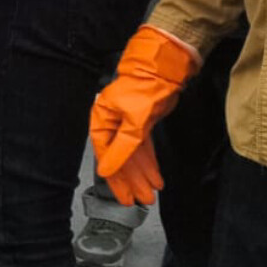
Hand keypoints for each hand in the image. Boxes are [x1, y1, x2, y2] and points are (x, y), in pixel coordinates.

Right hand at [89, 27, 201, 206]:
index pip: (105, 156)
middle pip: (120, 159)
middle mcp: (111, 124)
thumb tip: (107, 170)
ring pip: (134, 156)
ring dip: (143, 174)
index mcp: (101, 121)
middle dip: (132, 181)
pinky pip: (144, 148)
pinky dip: (150, 162)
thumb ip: (122, 147)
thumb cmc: (145, 86)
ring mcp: (127, 124)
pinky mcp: (142, 123)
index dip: (115, 179)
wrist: (165, 66)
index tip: (124, 197)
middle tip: (142, 200)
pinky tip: (156, 176)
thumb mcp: (134, 121)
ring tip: (152, 193)